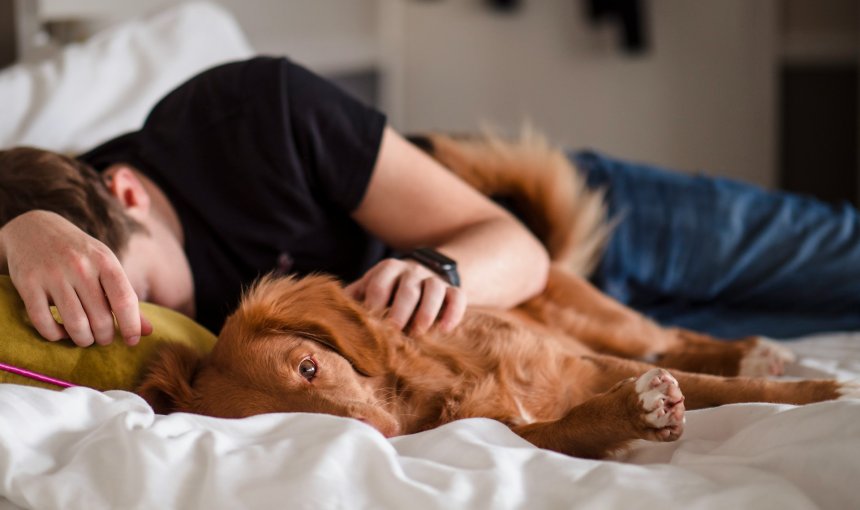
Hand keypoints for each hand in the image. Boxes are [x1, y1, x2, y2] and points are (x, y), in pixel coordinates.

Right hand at [0, 211, 151, 346]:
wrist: (35, 227)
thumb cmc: (80, 254)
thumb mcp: (106, 266)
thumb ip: (125, 298)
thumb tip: (148, 332)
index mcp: (105, 261)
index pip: (125, 300)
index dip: (131, 326)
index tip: (132, 341)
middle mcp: (80, 266)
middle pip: (100, 319)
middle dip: (105, 337)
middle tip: (104, 338)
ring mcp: (52, 274)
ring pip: (75, 324)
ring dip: (83, 340)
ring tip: (86, 338)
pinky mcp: (27, 283)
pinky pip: (44, 322)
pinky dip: (54, 335)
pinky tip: (61, 331)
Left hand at [345, 258, 466, 334]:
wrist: (423, 274)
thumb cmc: (388, 290)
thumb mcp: (370, 287)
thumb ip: (354, 298)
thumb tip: (333, 317)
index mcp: (387, 269)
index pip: (379, 284)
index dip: (374, 304)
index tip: (370, 323)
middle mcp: (412, 271)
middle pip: (408, 288)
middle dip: (400, 310)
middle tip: (394, 330)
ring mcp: (434, 279)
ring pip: (434, 289)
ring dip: (426, 311)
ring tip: (419, 332)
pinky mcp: (453, 289)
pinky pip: (457, 297)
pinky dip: (453, 313)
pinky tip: (444, 330)